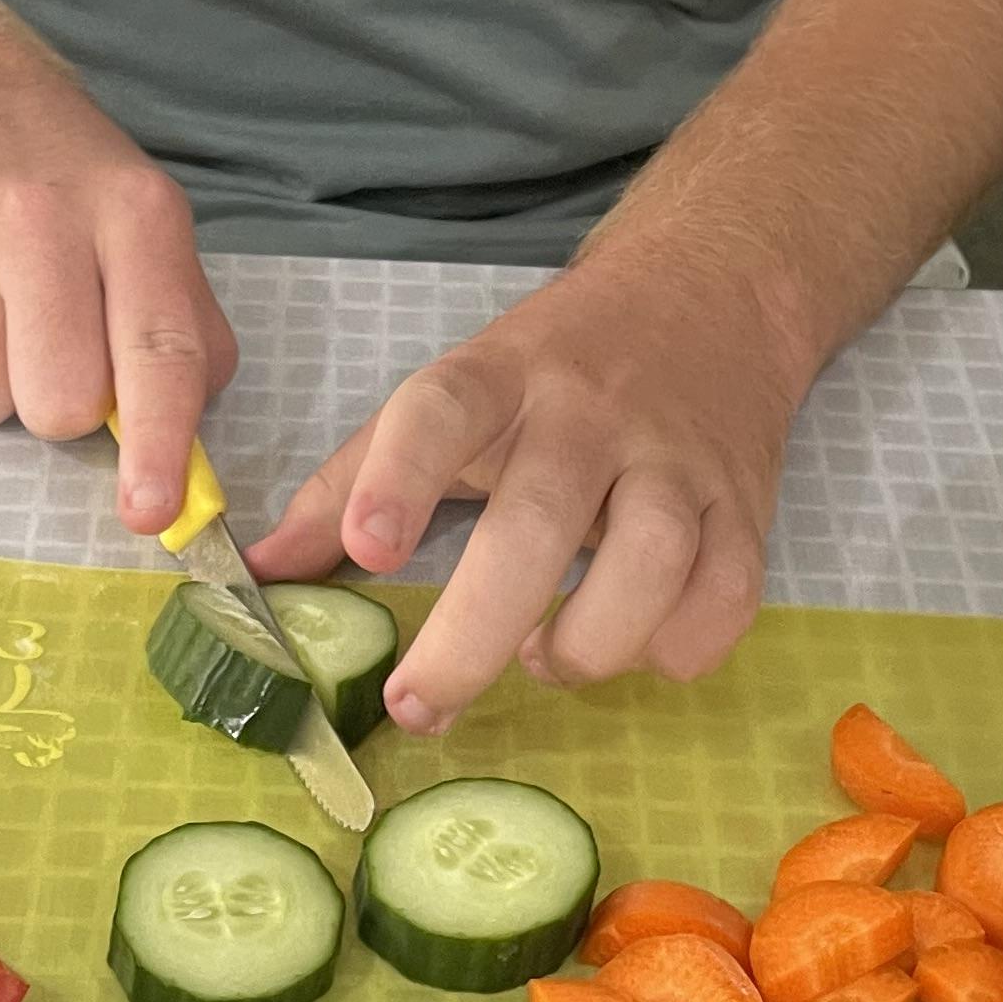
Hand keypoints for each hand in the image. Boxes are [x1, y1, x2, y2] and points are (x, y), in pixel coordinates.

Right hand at [0, 53, 235, 531]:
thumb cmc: (72, 188)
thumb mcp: (152, 233)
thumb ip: (183, 340)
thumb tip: (185, 457)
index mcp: (133, 212)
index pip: (156, 351)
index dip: (158, 443)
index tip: (149, 512)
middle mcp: (37, 216)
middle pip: (57, 403)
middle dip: (59, 406)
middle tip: (53, 347)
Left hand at [241, 258, 799, 732]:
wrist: (708, 297)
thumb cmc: (553, 368)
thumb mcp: (449, 396)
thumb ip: (351, 479)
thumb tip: (259, 572)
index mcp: (500, 376)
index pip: (442, 411)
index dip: (399, 478)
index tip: (365, 552)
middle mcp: (588, 412)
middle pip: (540, 519)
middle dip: (475, 628)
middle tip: (418, 704)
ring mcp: (674, 456)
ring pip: (653, 558)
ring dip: (591, 641)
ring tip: (541, 658)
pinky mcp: (743, 503)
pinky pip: (728, 594)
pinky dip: (680, 646)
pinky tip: (637, 648)